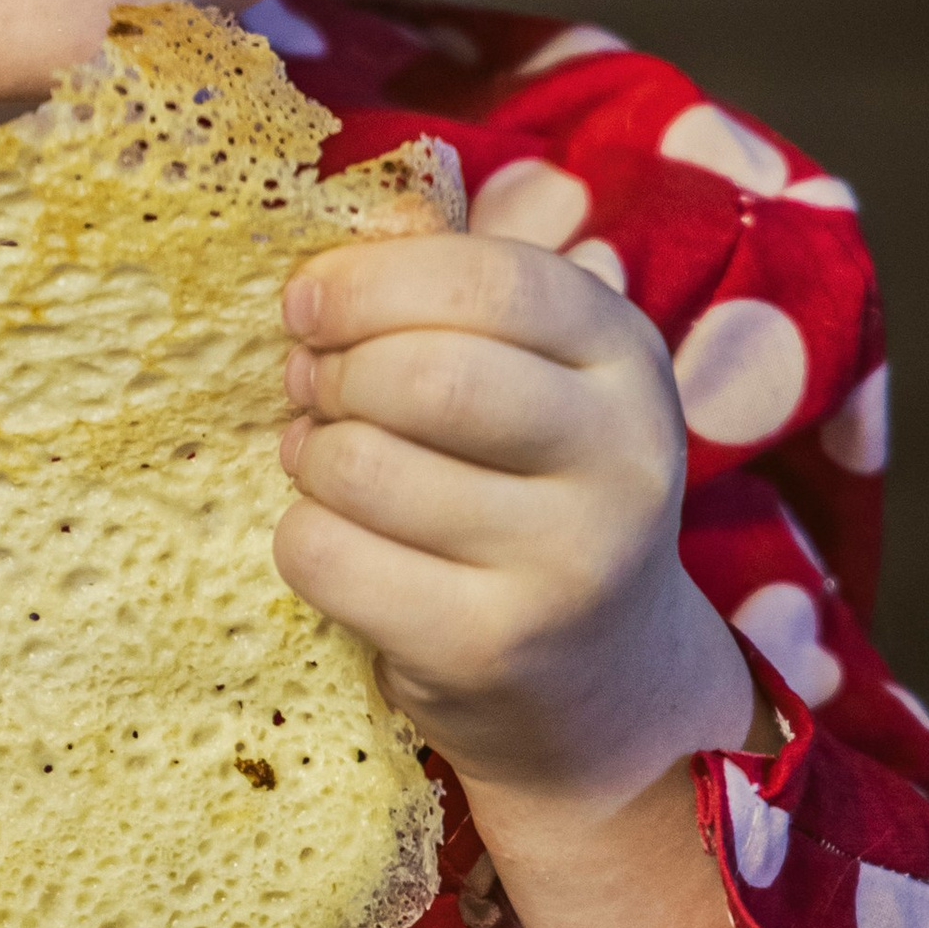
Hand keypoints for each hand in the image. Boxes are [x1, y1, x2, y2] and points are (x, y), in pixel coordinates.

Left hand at [272, 231, 752, 810]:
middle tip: (310, 384)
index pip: (492, 281)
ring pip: (363, 466)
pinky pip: (330, 556)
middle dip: (333, 370)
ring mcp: (565, 563)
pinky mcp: (492, 646)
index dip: (372, 281)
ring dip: (308, 453)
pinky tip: (339, 537)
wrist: (602, 676)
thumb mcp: (538, 375)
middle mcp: (622, 459)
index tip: (308, 303)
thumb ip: (452, 299)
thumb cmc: (534, 486)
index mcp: (626, 356)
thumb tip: (332, 251)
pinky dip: (302, 535)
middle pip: (425, 376)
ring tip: (324, 460)